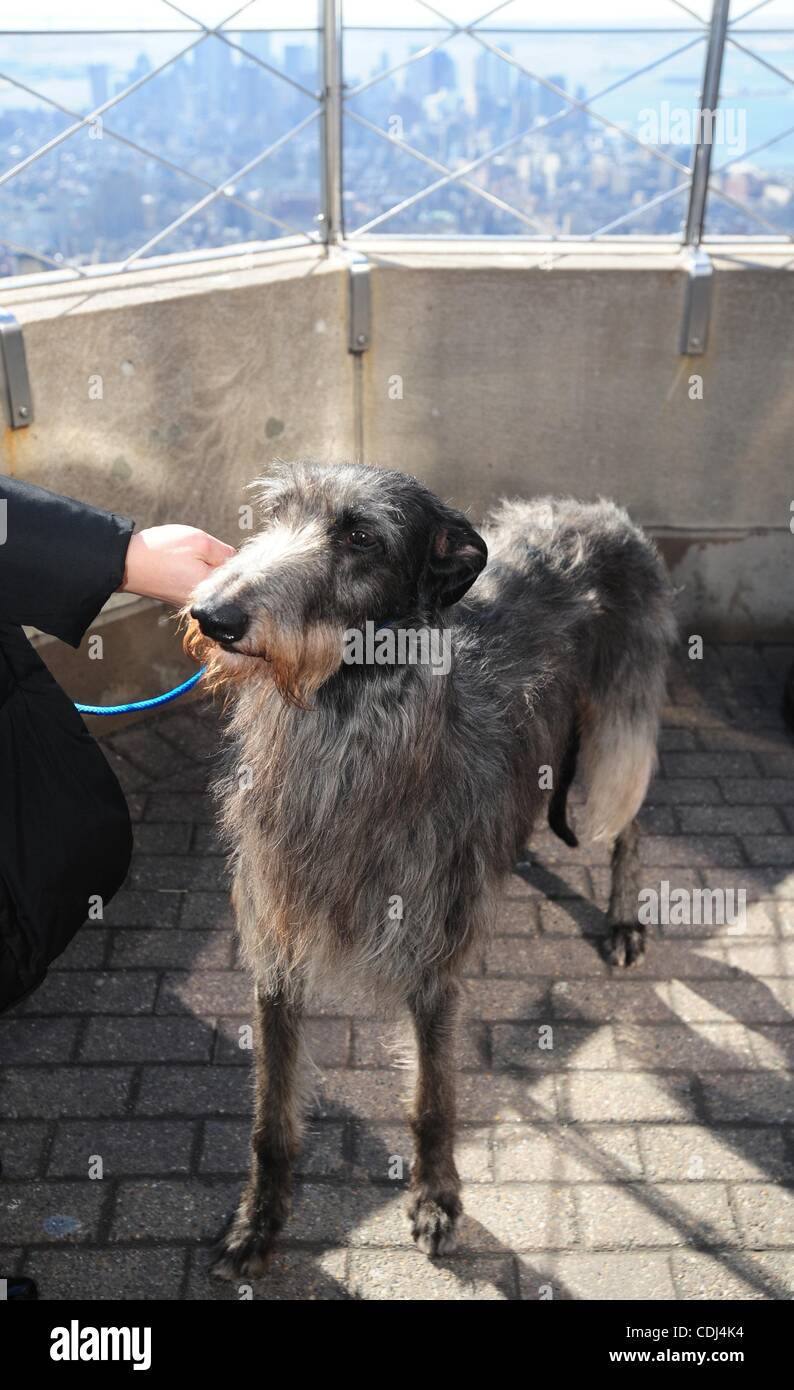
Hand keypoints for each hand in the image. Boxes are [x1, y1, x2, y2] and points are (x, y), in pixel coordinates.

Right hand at [120, 526, 236, 607]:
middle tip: (199, 552)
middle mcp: (203, 603)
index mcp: (212, 591)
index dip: (231, 557)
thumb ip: (226, 553)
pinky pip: (194, 583)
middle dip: (217, 563)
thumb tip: (239, 561)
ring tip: (185, 558)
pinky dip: (191, 571)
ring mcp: (190, 602)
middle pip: (224, 581)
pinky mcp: (179, 598)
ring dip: (203, 567)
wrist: (126, 563)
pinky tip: (179, 563)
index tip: (218, 550)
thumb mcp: (201, 542)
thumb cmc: (162, 551)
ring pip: (208, 580)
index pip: (238, 576)